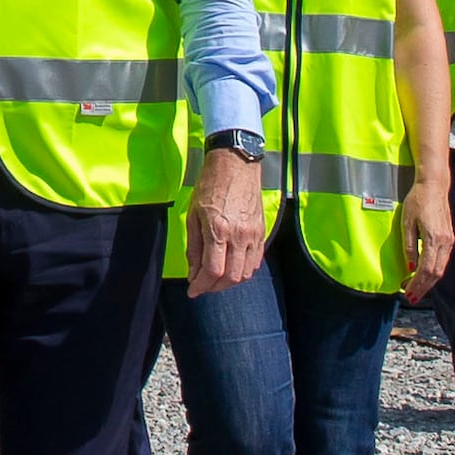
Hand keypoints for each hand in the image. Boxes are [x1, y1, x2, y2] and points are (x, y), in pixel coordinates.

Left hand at [186, 147, 268, 291]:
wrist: (236, 164)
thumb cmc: (211, 185)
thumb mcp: (193, 215)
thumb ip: (193, 247)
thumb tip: (193, 272)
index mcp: (219, 230)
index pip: (213, 271)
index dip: (201, 286)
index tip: (193, 290)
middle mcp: (240, 236)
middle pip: (231, 277)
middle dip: (215, 287)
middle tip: (203, 286)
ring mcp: (254, 235)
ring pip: (245, 273)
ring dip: (229, 282)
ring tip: (215, 279)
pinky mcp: (262, 232)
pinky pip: (256, 261)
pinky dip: (243, 271)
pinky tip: (231, 268)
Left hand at [399, 196, 454, 303]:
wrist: (434, 186)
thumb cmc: (418, 200)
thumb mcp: (406, 222)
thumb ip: (408, 247)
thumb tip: (410, 268)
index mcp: (433, 238)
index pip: (426, 269)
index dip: (417, 284)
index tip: (408, 293)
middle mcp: (445, 242)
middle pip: (436, 273)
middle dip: (423, 287)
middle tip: (411, 297)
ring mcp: (449, 240)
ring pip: (441, 268)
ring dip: (429, 282)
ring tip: (416, 289)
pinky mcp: (449, 238)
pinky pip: (443, 260)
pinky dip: (433, 271)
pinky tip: (424, 275)